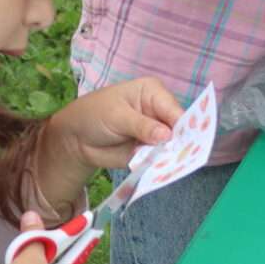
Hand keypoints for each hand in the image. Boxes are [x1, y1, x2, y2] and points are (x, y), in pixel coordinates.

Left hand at [38, 79, 180, 211]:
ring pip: (173, 146)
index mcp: (154, 93)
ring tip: (171, 165)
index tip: (188, 142)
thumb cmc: (95, 114)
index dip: (184, 126)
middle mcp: (160, 112)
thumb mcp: (117, 116)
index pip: (175, 110)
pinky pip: (161, 159)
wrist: (76, 139)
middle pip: (180, 129)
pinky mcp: (151, 151)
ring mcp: (157, 133)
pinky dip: (162, 166)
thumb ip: (142, 125)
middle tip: (181, 157)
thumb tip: (167, 135)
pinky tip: (164, 170)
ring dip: (172, 156)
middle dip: (180, 143)